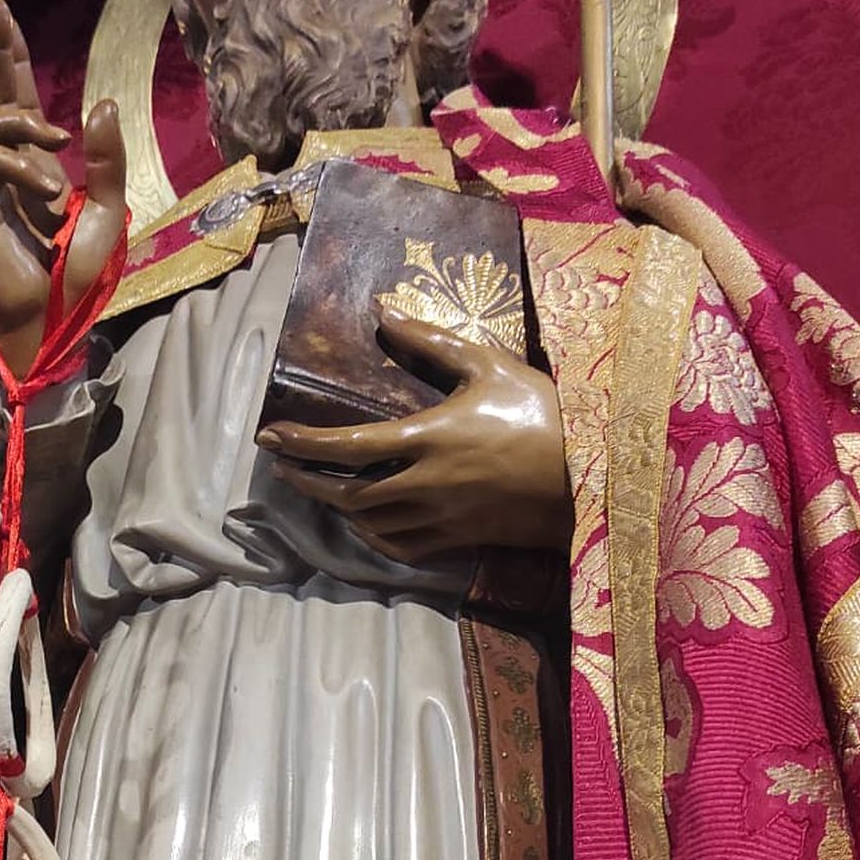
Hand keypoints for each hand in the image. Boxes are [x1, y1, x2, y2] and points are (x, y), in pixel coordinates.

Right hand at [0, 0, 127, 381]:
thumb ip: (108, 160)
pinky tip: (48, 194)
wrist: (58, 318)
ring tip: (61, 153)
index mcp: (37, 162)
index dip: (11, 55)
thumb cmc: (80, 274)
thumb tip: (101, 105)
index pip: (19, 97)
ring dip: (30, 128)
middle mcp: (9, 166)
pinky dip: (24, 169)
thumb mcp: (109, 209)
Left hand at [256, 304, 571, 564]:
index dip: (302, 443)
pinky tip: (365, 523)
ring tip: (318, 488)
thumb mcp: (490, 365)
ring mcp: (441, 517)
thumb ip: (432, 341)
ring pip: (369, 524)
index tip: (270, 437)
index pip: (348, 445)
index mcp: (427, 438)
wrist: (590, 479)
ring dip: (336, 509)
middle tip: (283, 465)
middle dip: (307, 480)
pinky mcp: (458, 538)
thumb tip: (385, 311)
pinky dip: (374, 538)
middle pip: (347, 493)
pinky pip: (401, 548)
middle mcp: (425, 484)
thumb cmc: (543, 414)